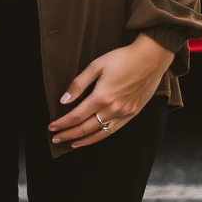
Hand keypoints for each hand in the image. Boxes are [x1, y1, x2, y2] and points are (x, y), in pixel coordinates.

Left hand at [47, 33, 174, 147]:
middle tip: (56, 139)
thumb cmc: (122, 58)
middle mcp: (112, 110)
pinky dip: (100, 137)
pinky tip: (94, 137)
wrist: (150, 59)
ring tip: (71, 143)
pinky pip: (113, 131)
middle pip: (86, 128)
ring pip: (100, 134)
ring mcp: (123, 114)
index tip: (52, 128)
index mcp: (101, 97)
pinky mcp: (132, 114)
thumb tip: (64, 100)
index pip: (76, 116)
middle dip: (69, 134)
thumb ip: (79, 84)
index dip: (63, 123)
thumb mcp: (96, 65)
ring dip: (83, 140)